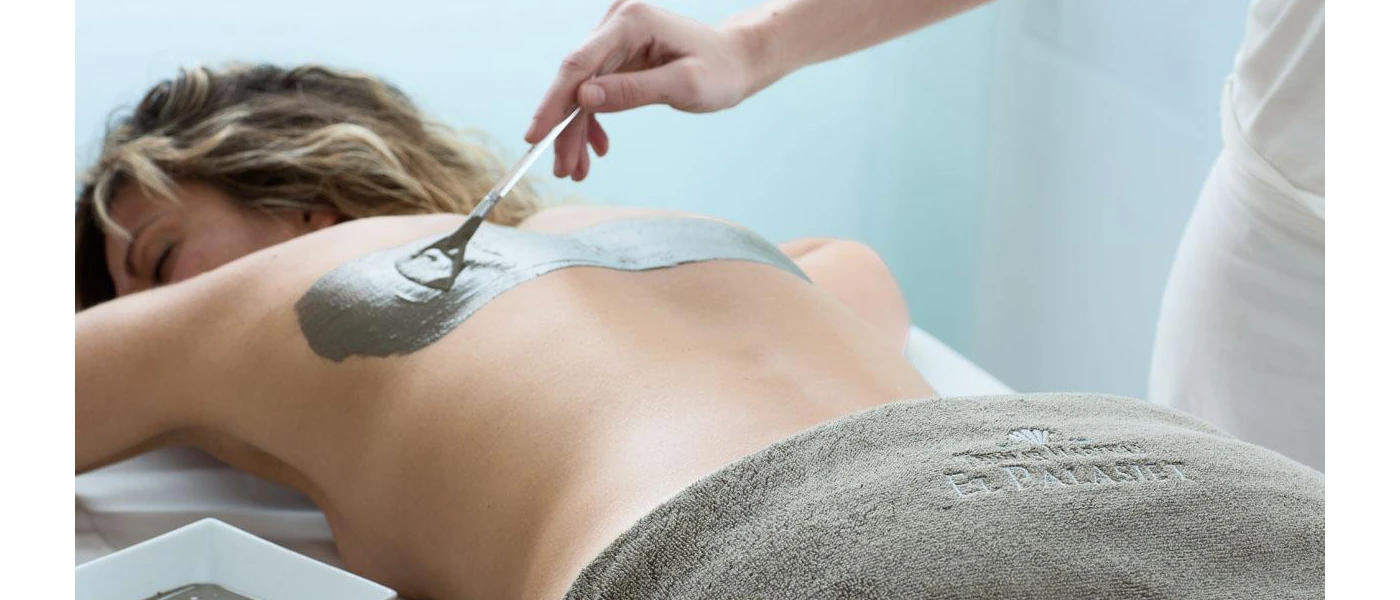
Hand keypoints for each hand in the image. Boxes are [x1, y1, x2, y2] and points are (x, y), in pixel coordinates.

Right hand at [525, 1, 758, 180]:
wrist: (737, 61)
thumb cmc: (720, 71)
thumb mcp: (683, 86)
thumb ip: (633, 91)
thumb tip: (583, 99)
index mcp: (631, 22)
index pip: (579, 64)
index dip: (554, 103)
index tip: (535, 137)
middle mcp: (616, 24)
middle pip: (576, 80)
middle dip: (566, 128)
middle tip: (562, 169)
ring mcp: (615, 39)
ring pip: (582, 89)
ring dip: (577, 130)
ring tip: (577, 169)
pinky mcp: (619, 55)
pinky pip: (595, 89)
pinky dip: (593, 120)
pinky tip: (597, 148)